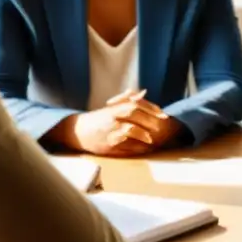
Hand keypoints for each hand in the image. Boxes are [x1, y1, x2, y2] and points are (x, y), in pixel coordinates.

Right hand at [57, 90, 180, 156]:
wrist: (78, 132)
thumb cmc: (99, 119)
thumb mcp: (112, 107)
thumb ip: (128, 100)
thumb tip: (143, 93)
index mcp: (115, 108)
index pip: (136, 104)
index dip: (151, 109)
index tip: (164, 115)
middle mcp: (112, 117)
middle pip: (135, 115)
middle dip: (151, 121)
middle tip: (163, 128)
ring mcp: (110, 131)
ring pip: (130, 130)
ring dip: (144, 134)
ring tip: (153, 140)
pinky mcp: (108, 145)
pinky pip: (125, 146)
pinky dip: (137, 147)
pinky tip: (145, 149)